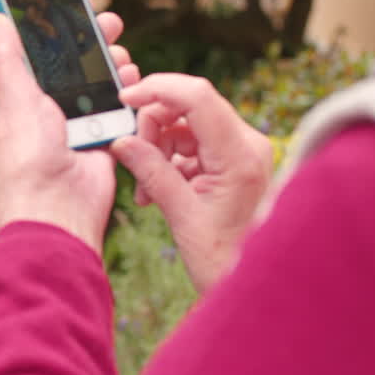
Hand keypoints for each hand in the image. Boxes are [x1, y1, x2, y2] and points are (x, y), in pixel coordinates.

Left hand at [0, 12, 137, 254]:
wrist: (58, 213)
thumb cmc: (26, 163)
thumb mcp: (14, 101)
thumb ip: (8, 60)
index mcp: (20, 98)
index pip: (38, 52)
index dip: (55, 28)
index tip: (72, 3)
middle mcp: (47, 110)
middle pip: (73, 64)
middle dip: (92, 41)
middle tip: (109, 23)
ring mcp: (76, 126)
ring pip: (99, 84)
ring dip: (113, 66)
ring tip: (121, 57)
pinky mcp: (101, 141)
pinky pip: (118, 112)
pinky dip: (128, 96)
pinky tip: (133, 83)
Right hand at [110, 75, 272, 291]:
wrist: (253, 284)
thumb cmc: (225, 259)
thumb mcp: (181, 215)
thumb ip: (151, 172)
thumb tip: (121, 141)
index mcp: (241, 156)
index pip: (197, 97)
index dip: (157, 89)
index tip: (126, 98)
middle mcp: (248, 145)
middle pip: (190, 106)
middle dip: (153, 126)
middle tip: (135, 159)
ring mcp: (243, 151)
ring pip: (187, 124)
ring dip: (158, 147)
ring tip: (147, 189)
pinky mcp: (234, 160)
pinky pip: (193, 143)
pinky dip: (170, 159)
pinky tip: (158, 190)